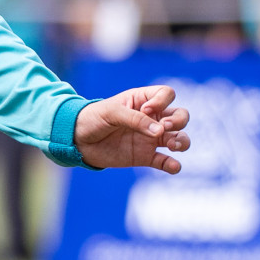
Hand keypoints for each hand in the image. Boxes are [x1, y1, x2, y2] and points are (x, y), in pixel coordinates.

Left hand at [74, 84, 191, 173]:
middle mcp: (150, 119)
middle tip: (164, 128)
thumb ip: (135, 120)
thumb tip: (161, 131)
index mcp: (142, 101)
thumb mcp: (111, 112)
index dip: (162, 101)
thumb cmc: (93, 118)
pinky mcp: (146, 156)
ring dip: (182, 141)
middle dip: (179, 121)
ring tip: (172, 145)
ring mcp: (150, 138)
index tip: (145, 110)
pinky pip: (166, 162)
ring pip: (179, 138)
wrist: (77, 140)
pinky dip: (173, 165)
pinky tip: (173, 166)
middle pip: (180, 115)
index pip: (167, 94)